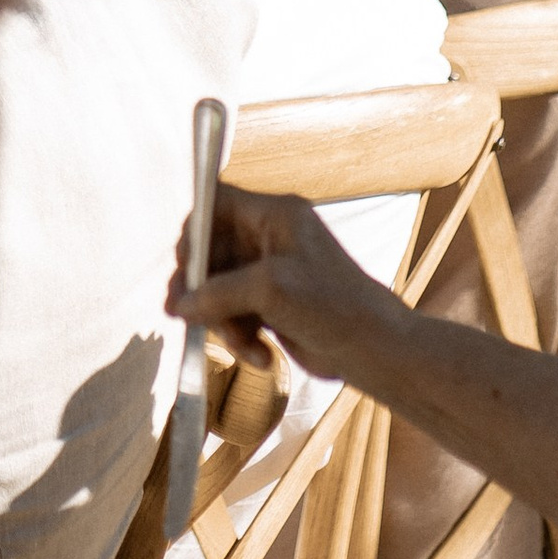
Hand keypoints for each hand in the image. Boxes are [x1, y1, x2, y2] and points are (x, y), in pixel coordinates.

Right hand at [170, 185, 398, 388]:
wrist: (377, 352)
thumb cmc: (335, 308)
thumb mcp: (271, 291)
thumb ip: (219, 292)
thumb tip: (179, 305)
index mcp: (276, 216)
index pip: (216, 203)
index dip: (194, 231)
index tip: (186, 266)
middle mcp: (271, 239)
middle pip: (210, 251)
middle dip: (200, 288)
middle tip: (183, 315)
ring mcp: (271, 273)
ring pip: (218, 288)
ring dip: (222, 320)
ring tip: (241, 344)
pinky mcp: (272, 305)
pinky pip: (234, 314)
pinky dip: (240, 337)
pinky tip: (260, 356)